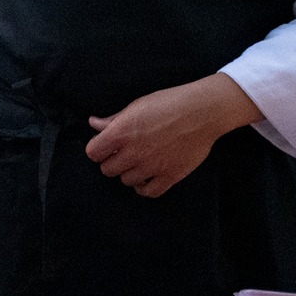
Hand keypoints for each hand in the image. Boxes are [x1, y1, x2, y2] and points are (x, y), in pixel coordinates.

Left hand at [85, 75, 257, 197]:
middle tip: (122, 155)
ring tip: (137, 164)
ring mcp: (152, 166)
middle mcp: (133, 152)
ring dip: (129, 173)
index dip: (97, 150)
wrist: (202, 111)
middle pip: (108, 170)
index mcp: (121, 133)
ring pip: (126, 181)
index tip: (104, 147)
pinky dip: (144, 188)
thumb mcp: (136, 106)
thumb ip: (113, 119)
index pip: (93, 153)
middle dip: (112, 162)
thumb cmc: (169, 103)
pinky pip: (149, 192)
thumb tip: (94, 123)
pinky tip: (146, 178)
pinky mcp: (170, 175)